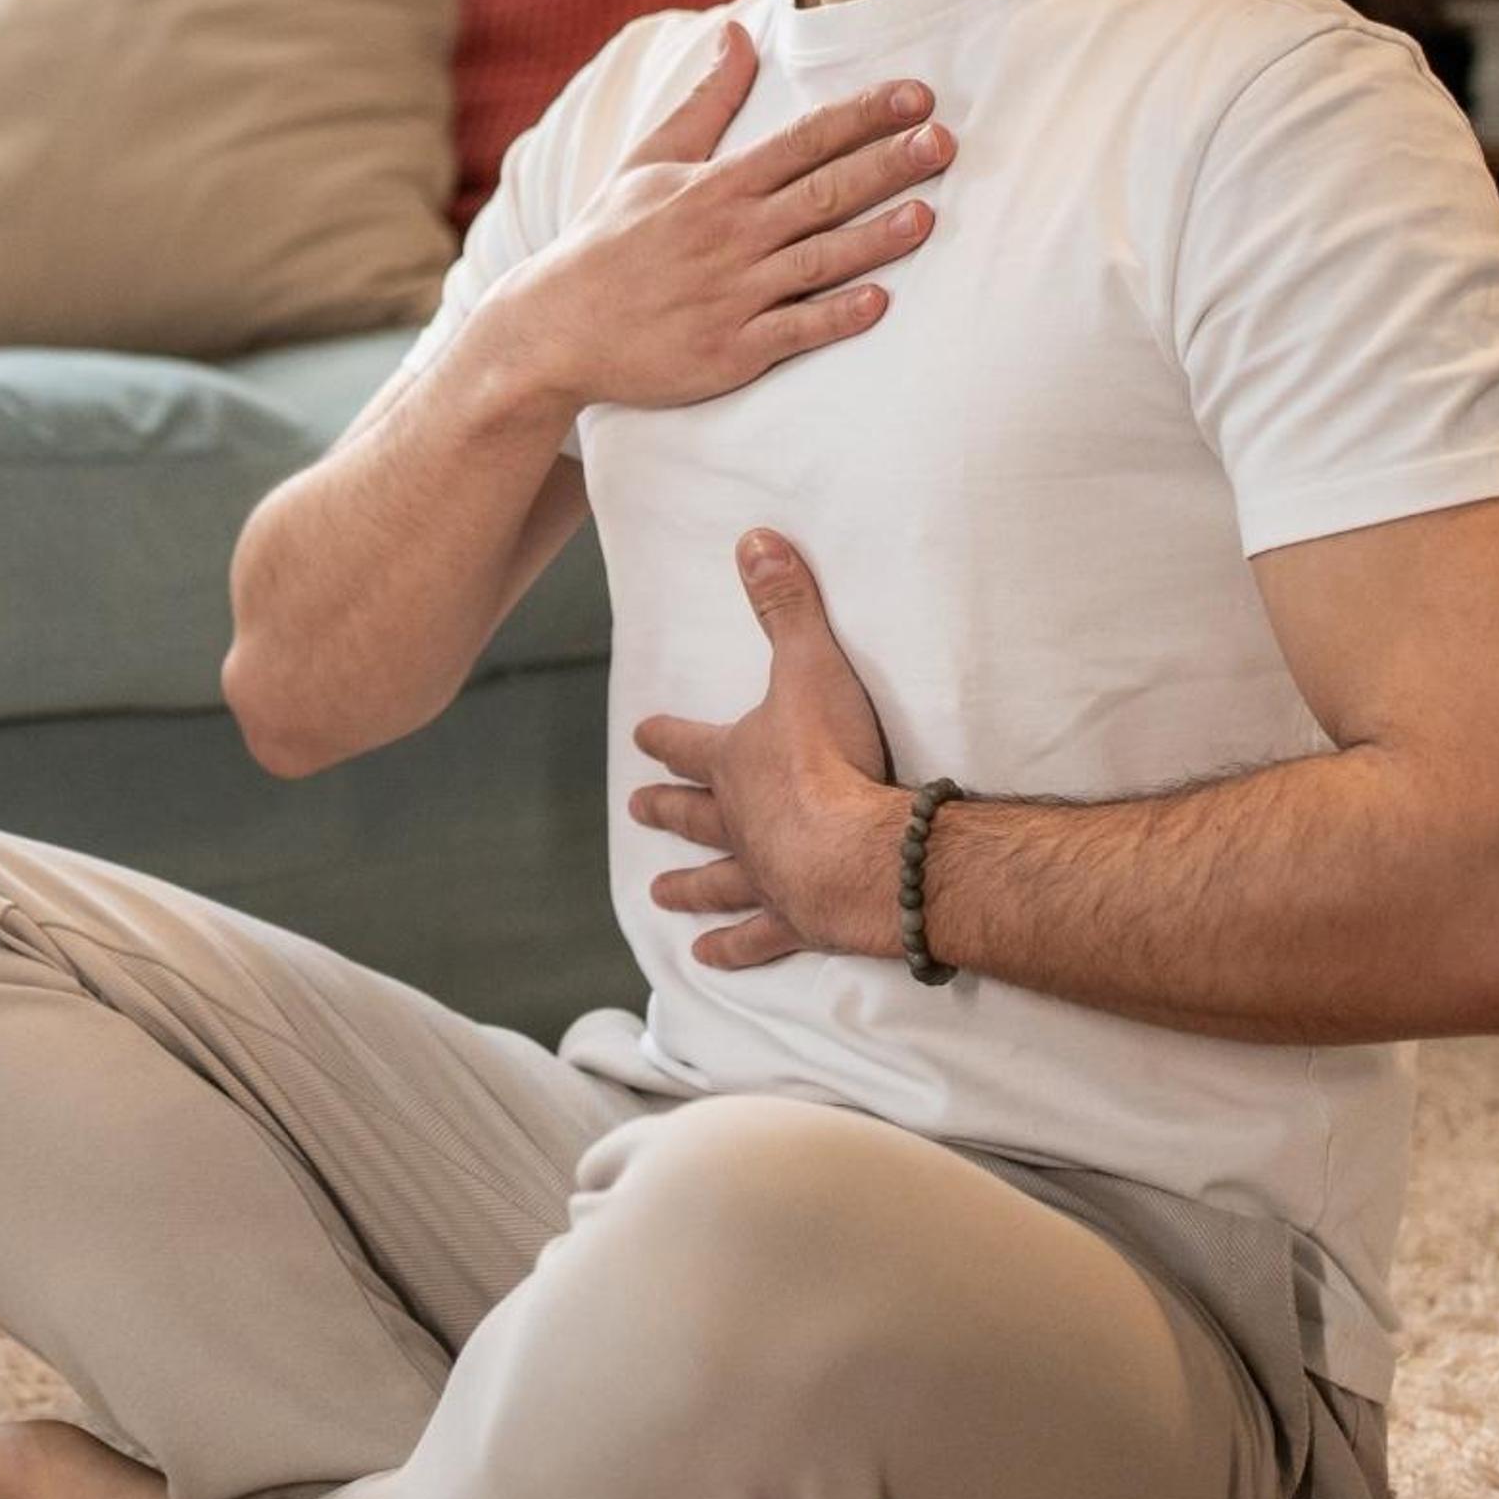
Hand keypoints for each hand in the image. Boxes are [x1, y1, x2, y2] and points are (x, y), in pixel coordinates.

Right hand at [493, 22, 950, 419]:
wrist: (553, 328)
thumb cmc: (606, 241)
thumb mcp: (648, 160)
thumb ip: (706, 101)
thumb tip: (739, 32)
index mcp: (715, 186)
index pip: (803, 139)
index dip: (863, 115)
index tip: (916, 94)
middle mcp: (729, 235)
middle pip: (822, 192)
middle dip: (887, 164)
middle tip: (944, 142)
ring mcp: (731, 294)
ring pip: (817, 259)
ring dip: (876, 237)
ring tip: (928, 215)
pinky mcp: (729, 350)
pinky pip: (793, 330)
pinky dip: (835, 316)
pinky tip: (879, 302)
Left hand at [628, 528, 913, 967]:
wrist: (861, 853)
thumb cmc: (834, 759)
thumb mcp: (810, 668)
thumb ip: (786, 606)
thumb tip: (754, 539)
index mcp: (737, 763)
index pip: (689, 743)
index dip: (666, 737)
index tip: (640, 736)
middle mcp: (739, 823)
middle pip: (694, 815)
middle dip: (667, 811)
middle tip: (637, 813)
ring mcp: (764, 876)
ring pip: (716, 881)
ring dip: (689, 886)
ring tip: (661, 896)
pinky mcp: (796, 920)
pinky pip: (757, 939)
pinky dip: (735, 949)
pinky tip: (711, 959)